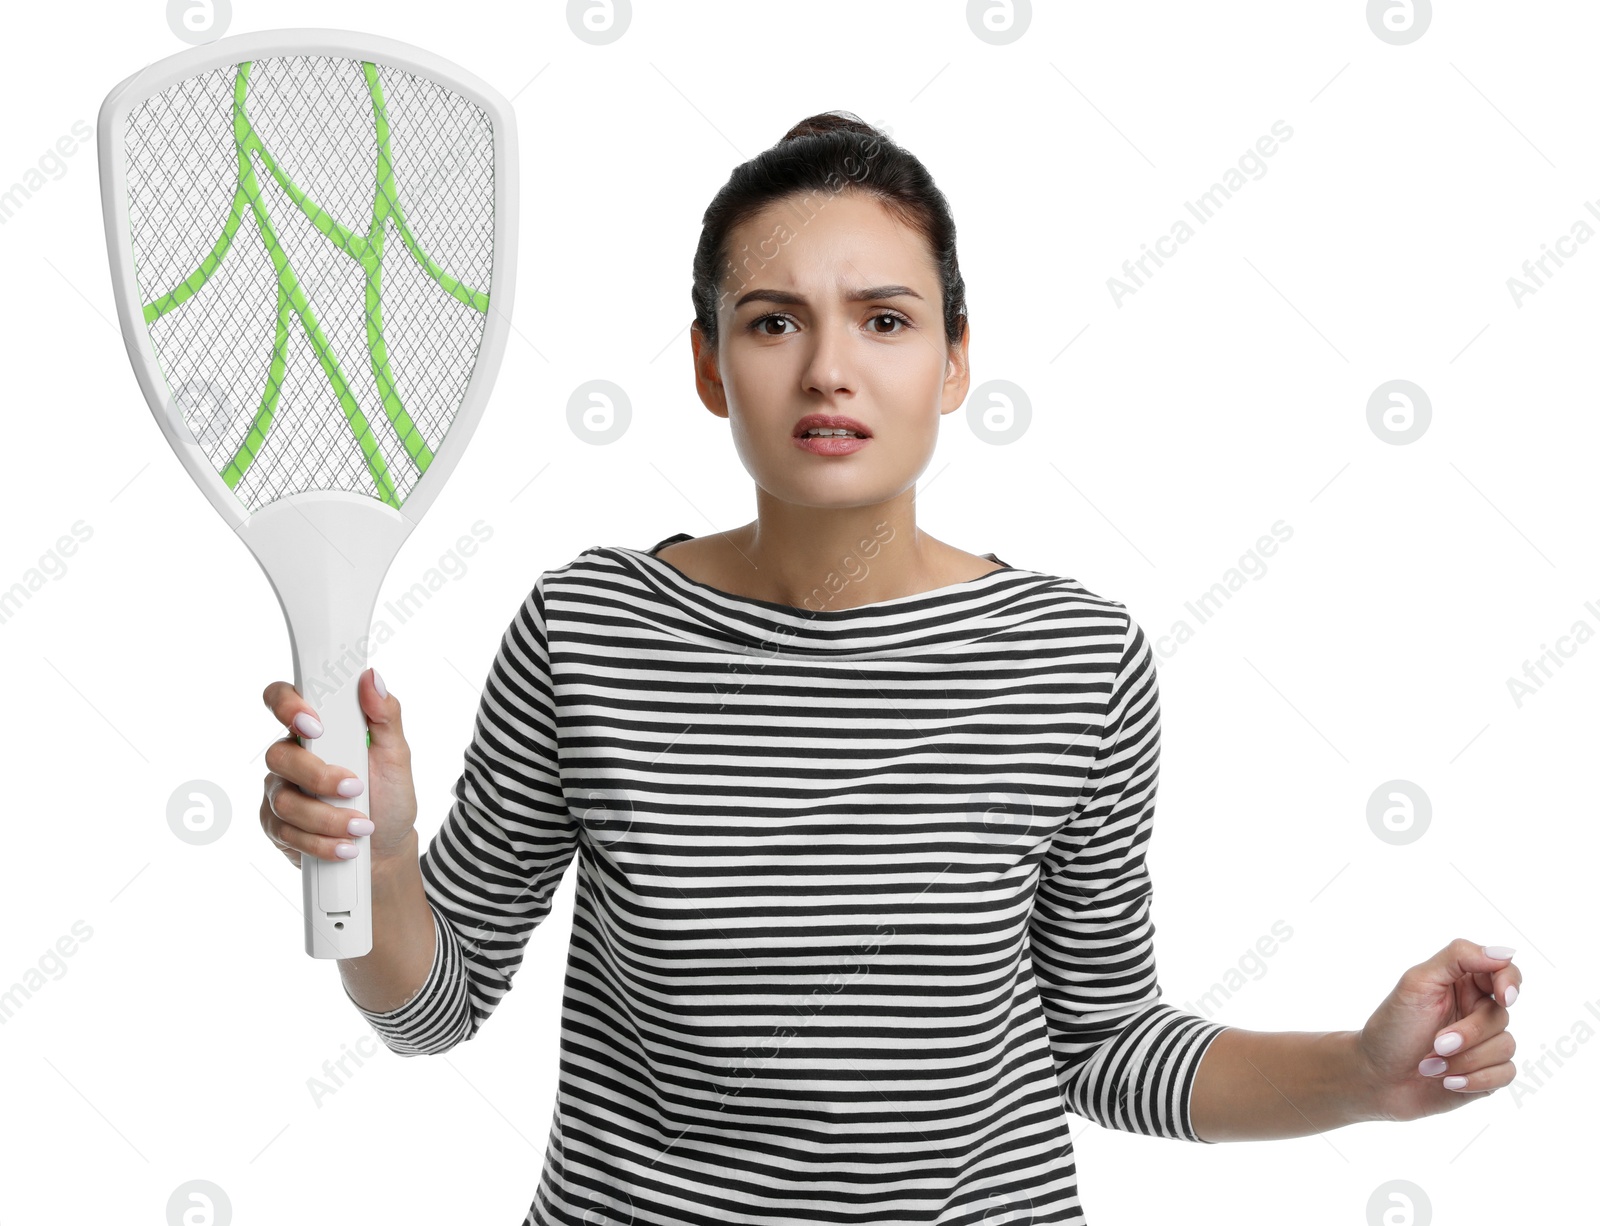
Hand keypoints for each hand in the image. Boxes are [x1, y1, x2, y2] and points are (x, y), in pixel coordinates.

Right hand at [259, 668, 418, 870]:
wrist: (386, 846)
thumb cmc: (389, 795)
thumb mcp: (396, 754)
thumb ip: (385, 715)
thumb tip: (372, 678)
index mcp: (317, 729)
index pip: (282, 700)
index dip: (287, 706)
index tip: (314, 724)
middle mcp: (291, 756)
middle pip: (278, 755)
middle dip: (319, 776)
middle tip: (355, 788)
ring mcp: (279, 792)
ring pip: (284, 800)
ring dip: (328, 817)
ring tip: (361, 826)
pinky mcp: (276, 826)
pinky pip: (286, 833)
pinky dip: (321, 842)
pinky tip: (345, 846)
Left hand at [1353, 938, 1519, 1122]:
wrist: (1377, 1078)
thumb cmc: (1392, 1027)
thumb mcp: (1417, 983)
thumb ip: (1458, 958)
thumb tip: (1503, 952)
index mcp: (1462, 983)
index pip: (1503, 971)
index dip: (1510, 982)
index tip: (1503, 997)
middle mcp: (1477, 1010)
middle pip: (1501, 1015)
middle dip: (1468, 1033)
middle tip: (1436, 1044)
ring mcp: (1485, 1043)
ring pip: (1505, 1046)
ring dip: (1465, 1059)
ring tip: (1431, 1065)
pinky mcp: (1488, 1073)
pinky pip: (1506, 1073)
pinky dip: (1474, 1079)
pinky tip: (1447, 1081)